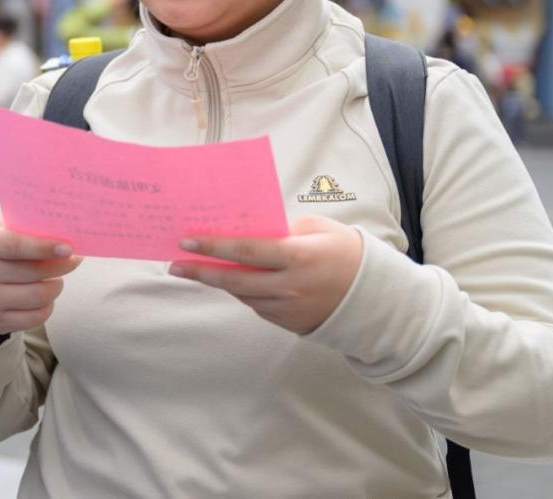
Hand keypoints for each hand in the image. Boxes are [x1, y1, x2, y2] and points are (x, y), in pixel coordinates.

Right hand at [0, 216, 80, 335]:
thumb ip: (21, 226)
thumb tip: (60, 228)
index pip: (16, 244)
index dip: (45, 247)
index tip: (69, 248)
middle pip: (33, 272)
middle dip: (61, 266)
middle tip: (72, 260)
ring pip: (39, 296)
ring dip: (56, 286)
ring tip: (56, 278)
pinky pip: (36, 317)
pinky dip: (47, 306)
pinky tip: (44, 296)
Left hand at [166, 216, 363, 334]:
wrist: (378, 296)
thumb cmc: (345, 251)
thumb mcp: (317, 228)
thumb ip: (282, 230)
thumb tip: (246, 233)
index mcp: (297, 256)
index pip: (245, 250)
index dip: (213, 246)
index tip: (186, 241)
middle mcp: (290, 286)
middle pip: (234, 279)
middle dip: (200, 271)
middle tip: (175, 265)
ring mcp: (289, 309)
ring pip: (242, 294)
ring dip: (219, 282)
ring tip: (197, 269)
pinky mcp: (290, 324)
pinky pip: (257, 306)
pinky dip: (244, 292)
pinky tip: (234, 280)